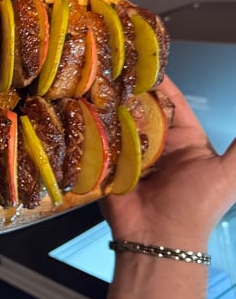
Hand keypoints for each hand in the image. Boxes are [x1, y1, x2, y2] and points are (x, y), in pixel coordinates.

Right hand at [100, 77, 235, 248]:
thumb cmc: (195, 206)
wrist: (159, 237)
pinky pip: (97, 142)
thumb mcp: (228, 172)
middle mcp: (154, 143)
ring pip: (115, 121)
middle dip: (126, 89)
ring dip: (105, 106)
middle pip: (138, 107)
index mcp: (183, 139)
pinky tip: (77, 110)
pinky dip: (89, 128)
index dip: (159, 81)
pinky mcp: (106, 164)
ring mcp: (128, 153)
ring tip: (90, 83)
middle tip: (109, 66)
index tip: (144, 61)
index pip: (170, 101)